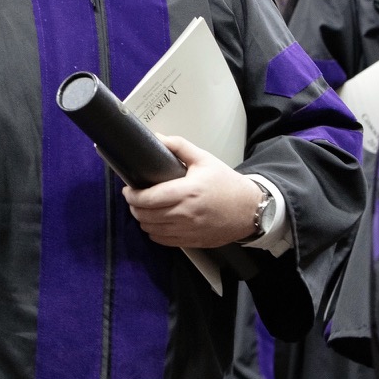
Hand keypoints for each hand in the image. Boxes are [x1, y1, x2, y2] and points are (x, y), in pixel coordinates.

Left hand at [122, 136, 263, 247]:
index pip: (149, 198)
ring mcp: (188, 230)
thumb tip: (157, 137)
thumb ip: (179, 146)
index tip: (128, 189)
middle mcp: (186, 214)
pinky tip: (156, 223)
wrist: (250, 209)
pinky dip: (154, 232)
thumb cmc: (228, 185)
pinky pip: (163, 241)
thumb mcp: (204, 159)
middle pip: (145, 215)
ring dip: (142, 220)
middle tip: (134, 198)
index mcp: (187, 192)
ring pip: (151, 229)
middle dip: (134, 206)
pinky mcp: (191, 241)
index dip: (132, 195)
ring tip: (143, 209)